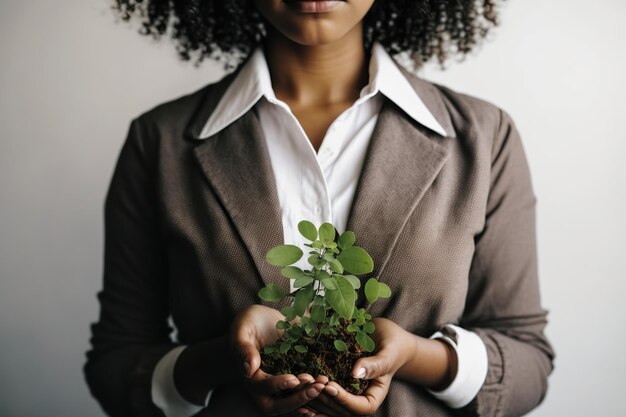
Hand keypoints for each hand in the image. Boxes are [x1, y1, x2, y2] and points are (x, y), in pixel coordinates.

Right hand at [230, 304, 325, 415]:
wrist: (260, 321)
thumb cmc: (249, 323)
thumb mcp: (243, 328)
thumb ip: (243, 347)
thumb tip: (248, 369)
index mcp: (249, 376)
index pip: (262, 387)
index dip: (278, 384)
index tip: (294, 379)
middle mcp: (261, 389)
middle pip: (277, 405)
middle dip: (297, 399)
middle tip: (316, 388)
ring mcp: (276, 389)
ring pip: (290, 405)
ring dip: (308, 399)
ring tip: (324, 386)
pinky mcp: (289, 384)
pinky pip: (299, 396)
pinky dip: (312, 396)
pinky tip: (326, 390)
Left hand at [302, 317, 455, 415]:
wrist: (385, 336)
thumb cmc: (393, 344)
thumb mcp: (389, 352)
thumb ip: (376, 364)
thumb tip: (356, 373)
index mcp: (374, 397)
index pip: (360, 408)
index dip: (343, 399)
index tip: (329, 386)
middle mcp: (358, 398)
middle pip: (339, 409)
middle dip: (322, 398)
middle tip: (307, 382)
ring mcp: (345, 392)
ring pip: (327, 403)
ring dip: (311, 395)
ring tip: (298, 381)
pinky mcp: (334, 381)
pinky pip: (321, 390)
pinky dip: (309, 388)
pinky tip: (295, 381)